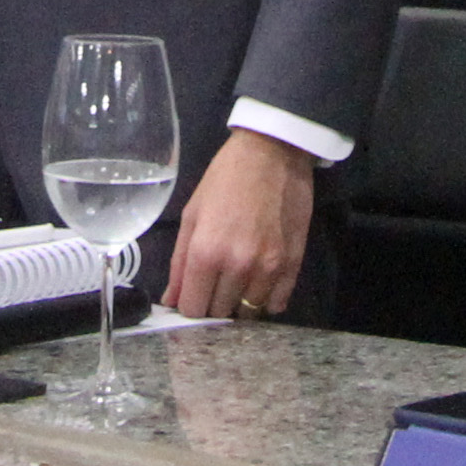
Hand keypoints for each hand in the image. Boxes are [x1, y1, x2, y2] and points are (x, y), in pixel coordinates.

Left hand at [157, 128, 314, 318]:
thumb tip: (172, 301)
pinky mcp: (293, 265)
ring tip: (236, 278)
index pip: (193, 309)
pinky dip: (265, 299)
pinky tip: (258, 281)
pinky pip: (276, 304)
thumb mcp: (192, 214)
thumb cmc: (224, 179)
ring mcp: (269, 268)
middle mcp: (238, 267)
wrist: (272, 152)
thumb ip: (180, 263)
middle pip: (220, 313)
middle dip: (212, 303)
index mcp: (206, 253)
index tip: (192, 295)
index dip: (189, 306)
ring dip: (239, 301)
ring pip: (248, 312)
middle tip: (214, 282)